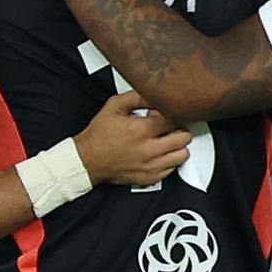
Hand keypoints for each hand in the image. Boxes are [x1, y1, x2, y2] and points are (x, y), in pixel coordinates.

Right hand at [71, 91, 192, 186]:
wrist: (87, 161)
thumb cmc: (99, 136)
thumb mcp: (114, 106)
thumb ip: (137, 97)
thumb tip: (155, 94)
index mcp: (141, 130)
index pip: (174, 119)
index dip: (173, 113)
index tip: (168, 113)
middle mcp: (149, 150)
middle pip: (184, 138)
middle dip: (180, 129)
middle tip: (170, 127)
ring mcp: (151, 166)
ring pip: (182, 155)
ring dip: (178, 146)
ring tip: (167, 141)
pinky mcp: (150, 178)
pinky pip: (172, 169)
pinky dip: (169, 160)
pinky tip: (160, 154)